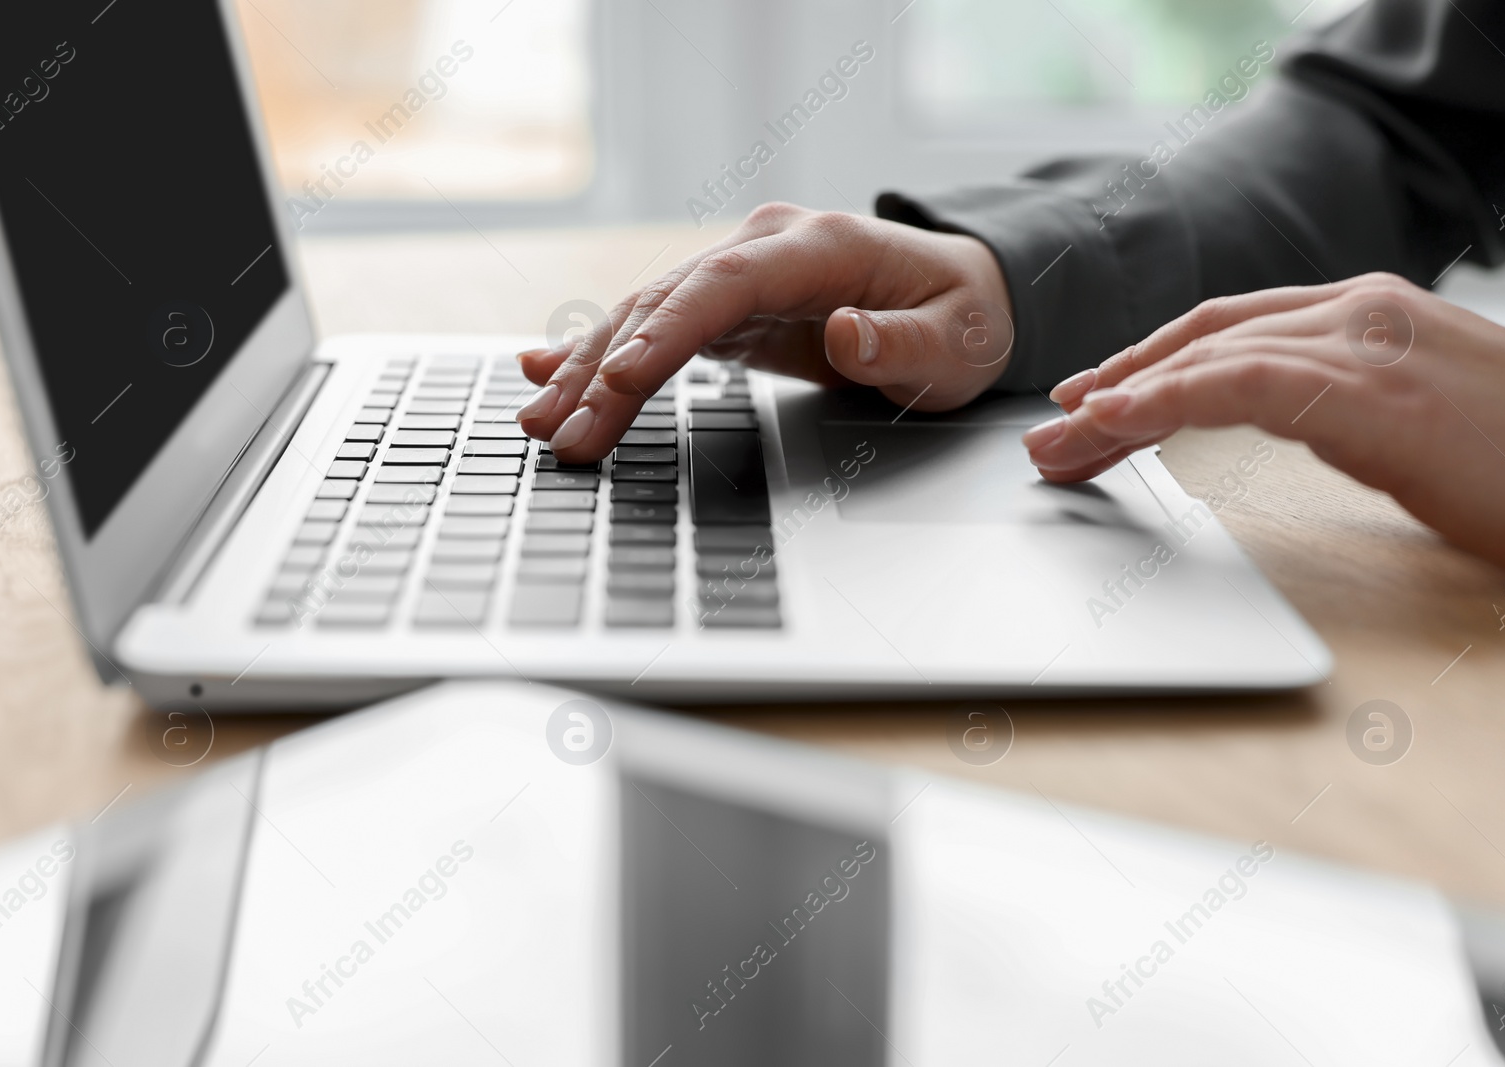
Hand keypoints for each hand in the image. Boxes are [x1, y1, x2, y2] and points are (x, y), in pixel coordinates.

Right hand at [515, 202, 1014, 460]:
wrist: (965, 295)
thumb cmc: (964, 320)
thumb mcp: (957, 344)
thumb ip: (902, 343)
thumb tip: (845, 333)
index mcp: (819, 248)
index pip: (724, 287)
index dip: (664, 332)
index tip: (616, 379)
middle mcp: (767, 248)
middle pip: (667, 303)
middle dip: (605, 369)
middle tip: (561, 434)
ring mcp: (742, 272)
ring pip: (646, 314)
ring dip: (588, 369)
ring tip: (539, 421)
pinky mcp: (729, 305)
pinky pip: (655, 327)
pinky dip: (602, 353)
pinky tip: (544, 371)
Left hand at [1023, 273, 1504, 590]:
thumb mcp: (1426, 422)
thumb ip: (1349, 404)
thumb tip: (1284, 420)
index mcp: (1373, 316)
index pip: (1231, 329)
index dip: (1150, 364)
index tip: (1092, 404)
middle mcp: (1363, 313)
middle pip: (1202, 337)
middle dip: (1116, 384)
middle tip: (1051, 432)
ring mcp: (1370, 346)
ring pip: (1205, 355)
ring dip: (1118, 402)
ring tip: (1058, 444)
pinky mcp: (1375, 394)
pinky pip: (1239, 383)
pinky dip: (1165, 399)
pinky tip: (1116, 423)